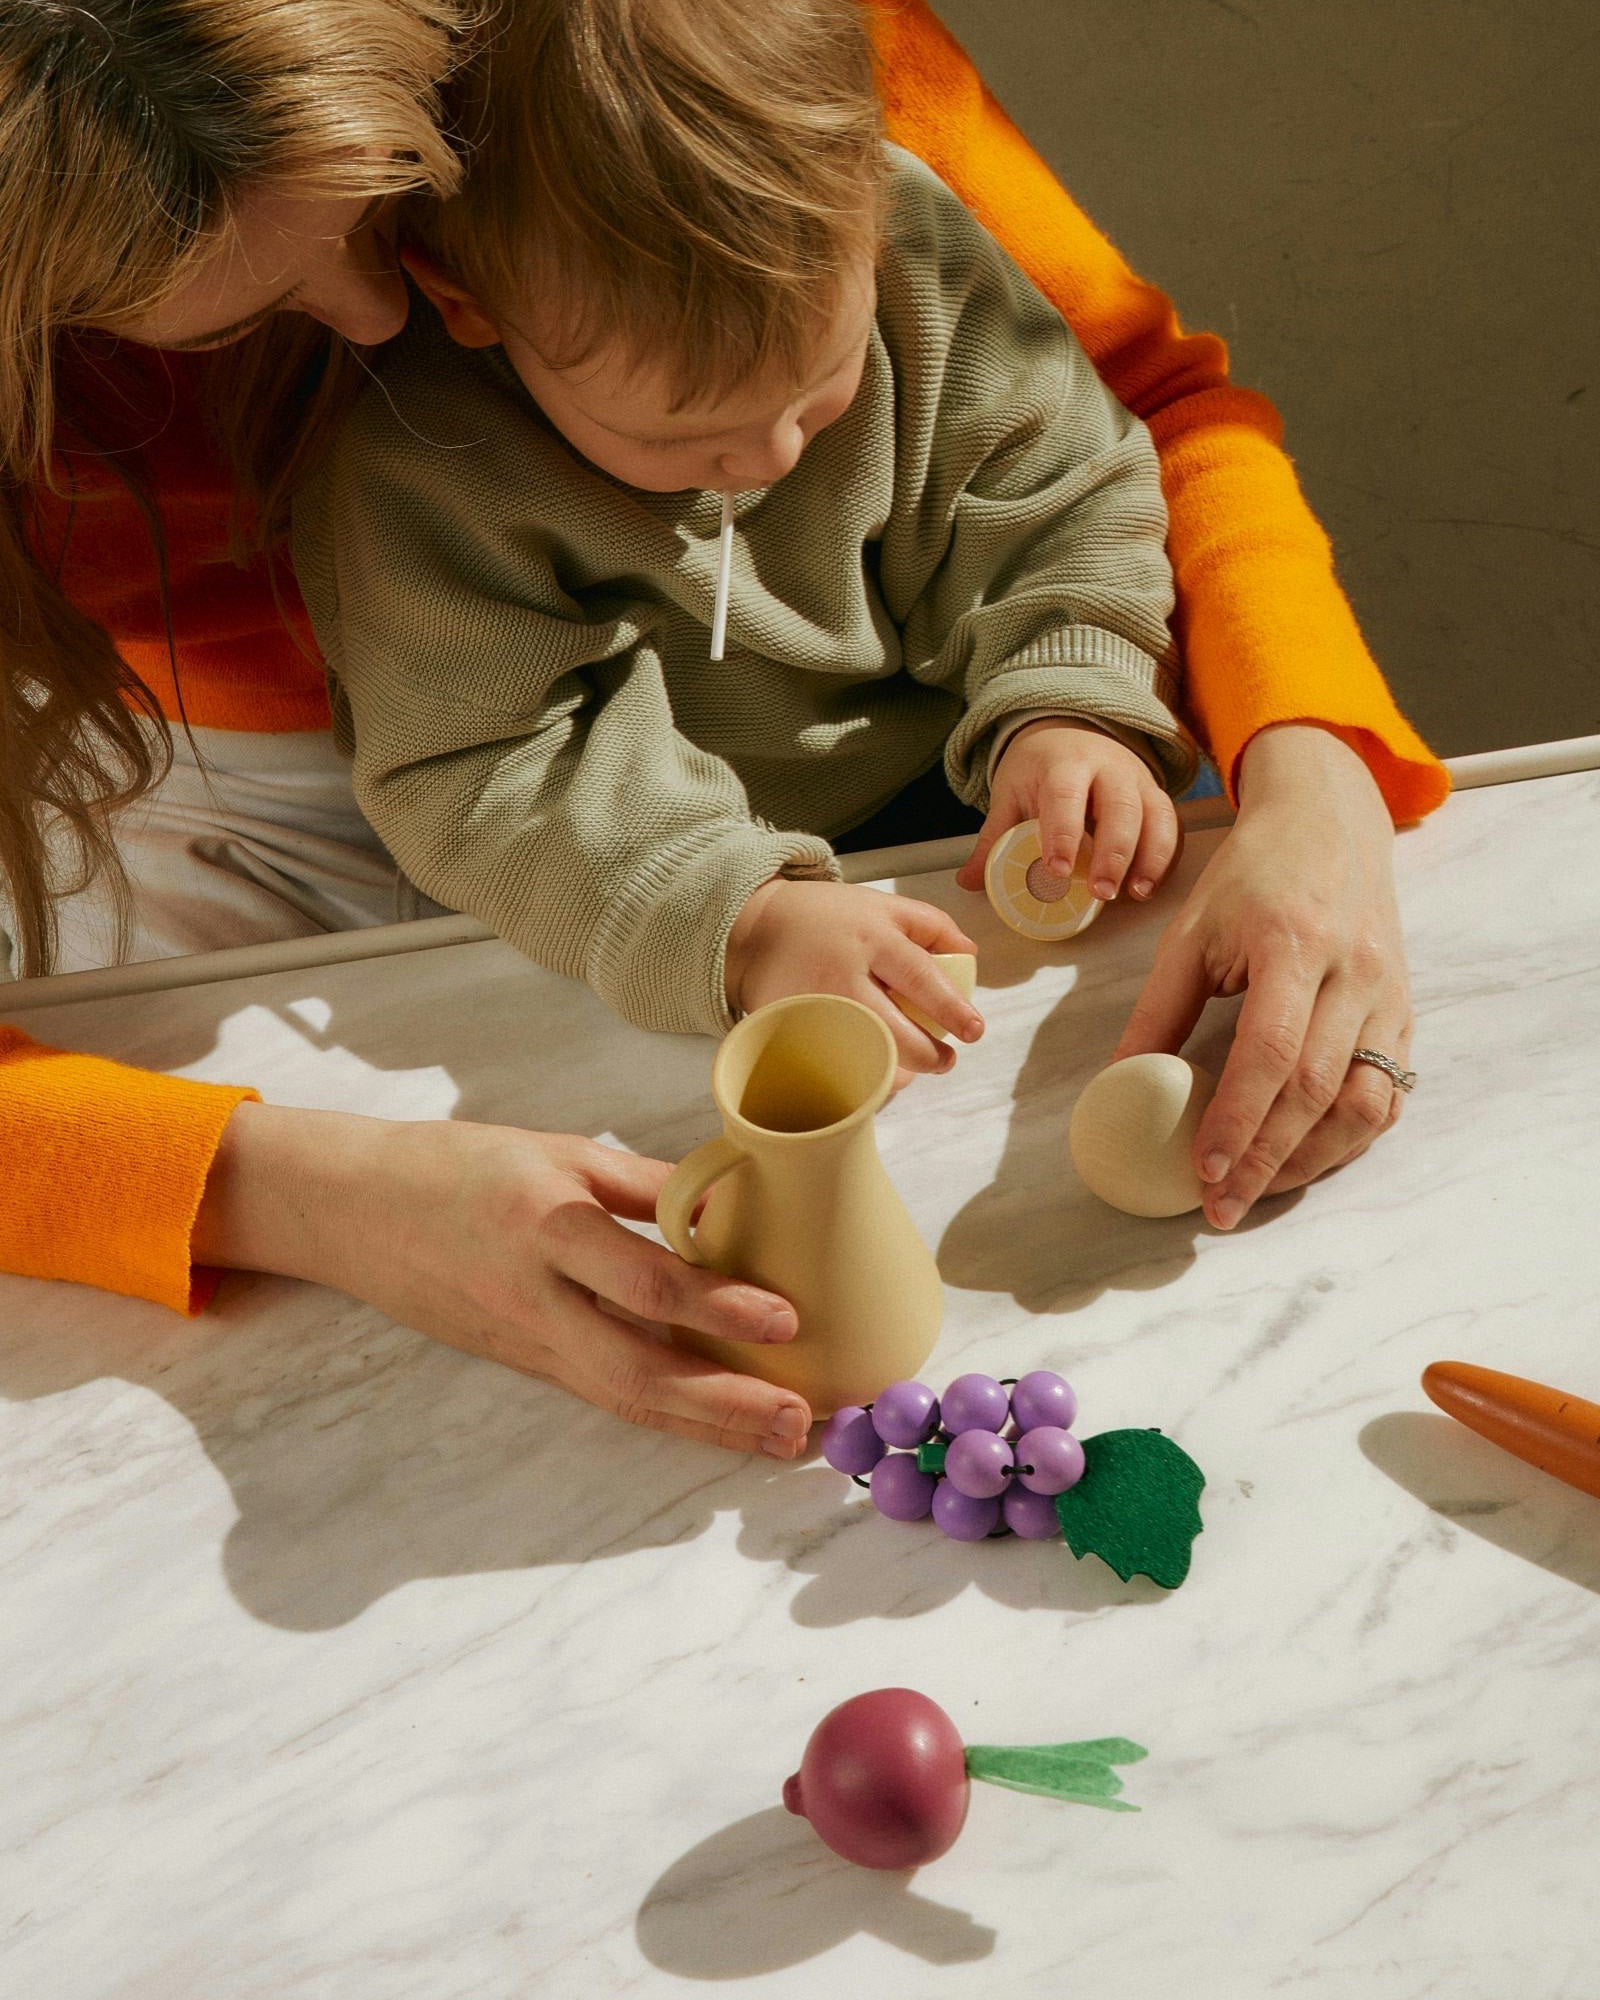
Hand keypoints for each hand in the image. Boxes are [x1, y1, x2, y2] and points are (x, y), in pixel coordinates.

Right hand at [193, 1101, 811, 1455]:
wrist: (352, 1209)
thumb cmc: (459, 1166)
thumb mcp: (558, 1149)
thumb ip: (646, 1183)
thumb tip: (739, 1201)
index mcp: (543, 1224)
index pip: (638, 1276)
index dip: (715, 1302)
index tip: (785, 1317)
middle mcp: (533, 1298)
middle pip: (634, 1367)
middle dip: (722, 1403)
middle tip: (799, 1419)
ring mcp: (525, 1342)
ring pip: (622, 1396)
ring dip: (706, 1424)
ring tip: (778, 1438)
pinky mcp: (524, 1364)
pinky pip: (603, 1392)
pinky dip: (666, 1412)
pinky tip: (720, 1422)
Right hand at [724, 878, 982, 1075]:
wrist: (754, 930)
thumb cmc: (827, 918)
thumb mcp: (881, 905)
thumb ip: (931, 925)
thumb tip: (969, 957)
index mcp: (871, 938)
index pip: (920, 978)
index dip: (951, 1009)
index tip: (974, 1031)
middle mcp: (842, 975)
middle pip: (893, 1030)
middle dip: (928, 1056)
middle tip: (945, 1060)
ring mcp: (814, 1009)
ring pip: (864, 1057)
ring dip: (895, 1071)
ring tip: (907, 1066)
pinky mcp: (790, 1033)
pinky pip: (832, 1066)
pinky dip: (858, 1075)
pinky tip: (870, 1068)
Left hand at [955, 718, 1179, 902]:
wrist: (1072, 730)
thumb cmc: (1040, 767)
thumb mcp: (1011, 793)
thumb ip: (993, 838)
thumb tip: (968, 882)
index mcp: (1064, 763)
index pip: (1065, 796)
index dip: (1063, 833)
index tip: (1057, 871)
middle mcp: (1108, 768)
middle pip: (1119, 808)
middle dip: (1113, 853)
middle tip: (1101, 893)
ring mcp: (1138, 780)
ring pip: (1155, 815)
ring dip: (1149, 857)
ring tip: (1135, 894)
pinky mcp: (1157, 796)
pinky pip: (1171, 826)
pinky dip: (1165, 857)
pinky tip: (1149, 886)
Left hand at [1114, 724, 1412, 1227]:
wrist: (1330, 821)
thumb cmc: (1251, 876)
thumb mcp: (1190, 931)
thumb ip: (1159, 1010)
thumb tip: (1119, 1085)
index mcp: (1292, 944)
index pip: (1270, 1051)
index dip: (1238, 1118)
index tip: (1204, 1171)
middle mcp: (1353, 972)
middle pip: (1318, 1089)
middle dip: (1268, 1158)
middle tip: (1221, 1206)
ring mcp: (1388, 994)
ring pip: (1366, 1102)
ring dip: (1313, 1160)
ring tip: (1259, 1192)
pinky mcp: (1405, 1010)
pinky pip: (1389, 1092)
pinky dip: (1348, 1136)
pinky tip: (1305, 1158)